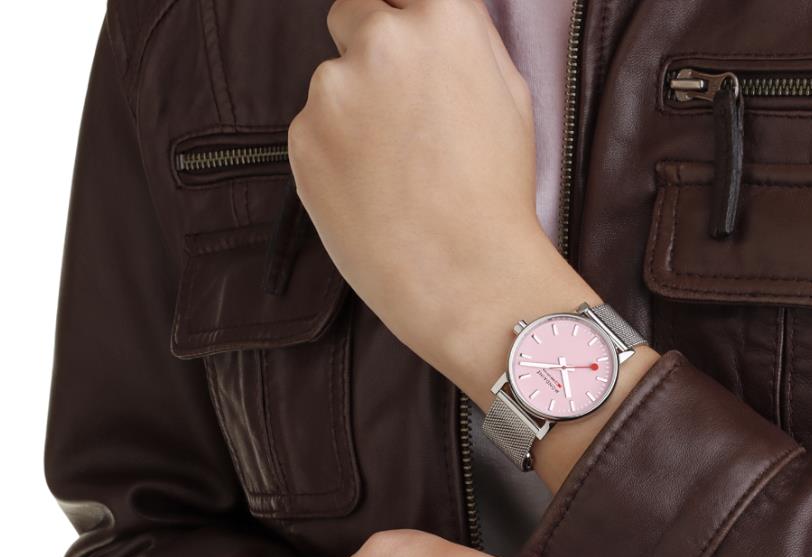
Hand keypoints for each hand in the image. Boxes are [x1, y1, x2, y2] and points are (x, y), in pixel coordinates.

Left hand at [289, 0, 598, 404]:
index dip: (402, 13)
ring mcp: (332, 91)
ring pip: (333, 81)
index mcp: (443, 21)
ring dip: (352, 109)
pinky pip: (313, 130)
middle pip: (353, 12)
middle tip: (399, 108)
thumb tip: (431, 23)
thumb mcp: (510, 98)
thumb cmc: (497, 194)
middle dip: (369, 46)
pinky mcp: (301, 139)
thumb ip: (465, 43)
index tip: (404, 37)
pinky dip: (333, 152)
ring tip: (392, 169)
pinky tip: (370, 190)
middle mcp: (380, 41)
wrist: (463, 276)